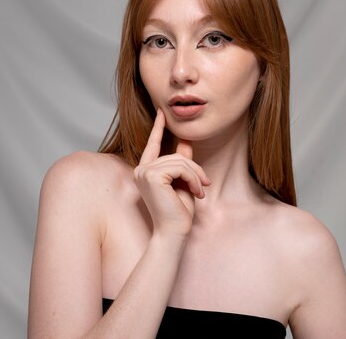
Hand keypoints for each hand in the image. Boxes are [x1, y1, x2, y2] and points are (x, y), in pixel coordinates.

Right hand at [133, 109, 210, 237]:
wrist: (174, 232)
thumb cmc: (178, 212)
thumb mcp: (183, 182)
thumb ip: (182, 162)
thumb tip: (185, 140)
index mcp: (145, 171)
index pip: (153, 145)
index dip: (159, 128)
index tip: (162, 112)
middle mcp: (141, 170)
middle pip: (175, 155)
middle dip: (194, 168)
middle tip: (205, 185)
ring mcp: (144, 172)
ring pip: (179, 161)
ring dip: (196, 176)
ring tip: (201, 190)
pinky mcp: (152, 176)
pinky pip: (180, 168)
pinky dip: (193, 178)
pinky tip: (196, 192)